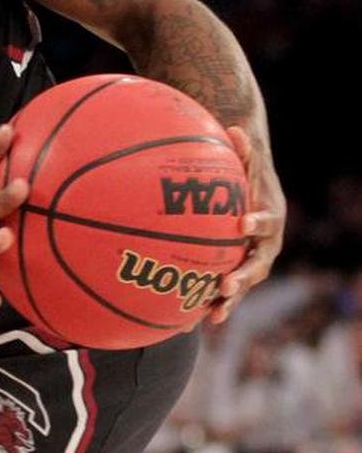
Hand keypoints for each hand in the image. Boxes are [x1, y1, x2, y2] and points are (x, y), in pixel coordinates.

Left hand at [207, 124, 286, 324]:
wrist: (251, 189)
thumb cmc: (243, 170)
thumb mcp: (242, 157)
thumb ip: (240, 149)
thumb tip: (234, 128)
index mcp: (269, 215)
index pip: (267, 220)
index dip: (258, 223)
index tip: (244, 224)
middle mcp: (264, 242)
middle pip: (258, 262)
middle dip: (243, 276)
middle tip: (226, 285)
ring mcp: (251, 259)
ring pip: (243, 283)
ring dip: (229, 301)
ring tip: (212, 316)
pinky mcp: (235, 269)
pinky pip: (223, 290)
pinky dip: (208, 305)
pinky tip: (184, 323)